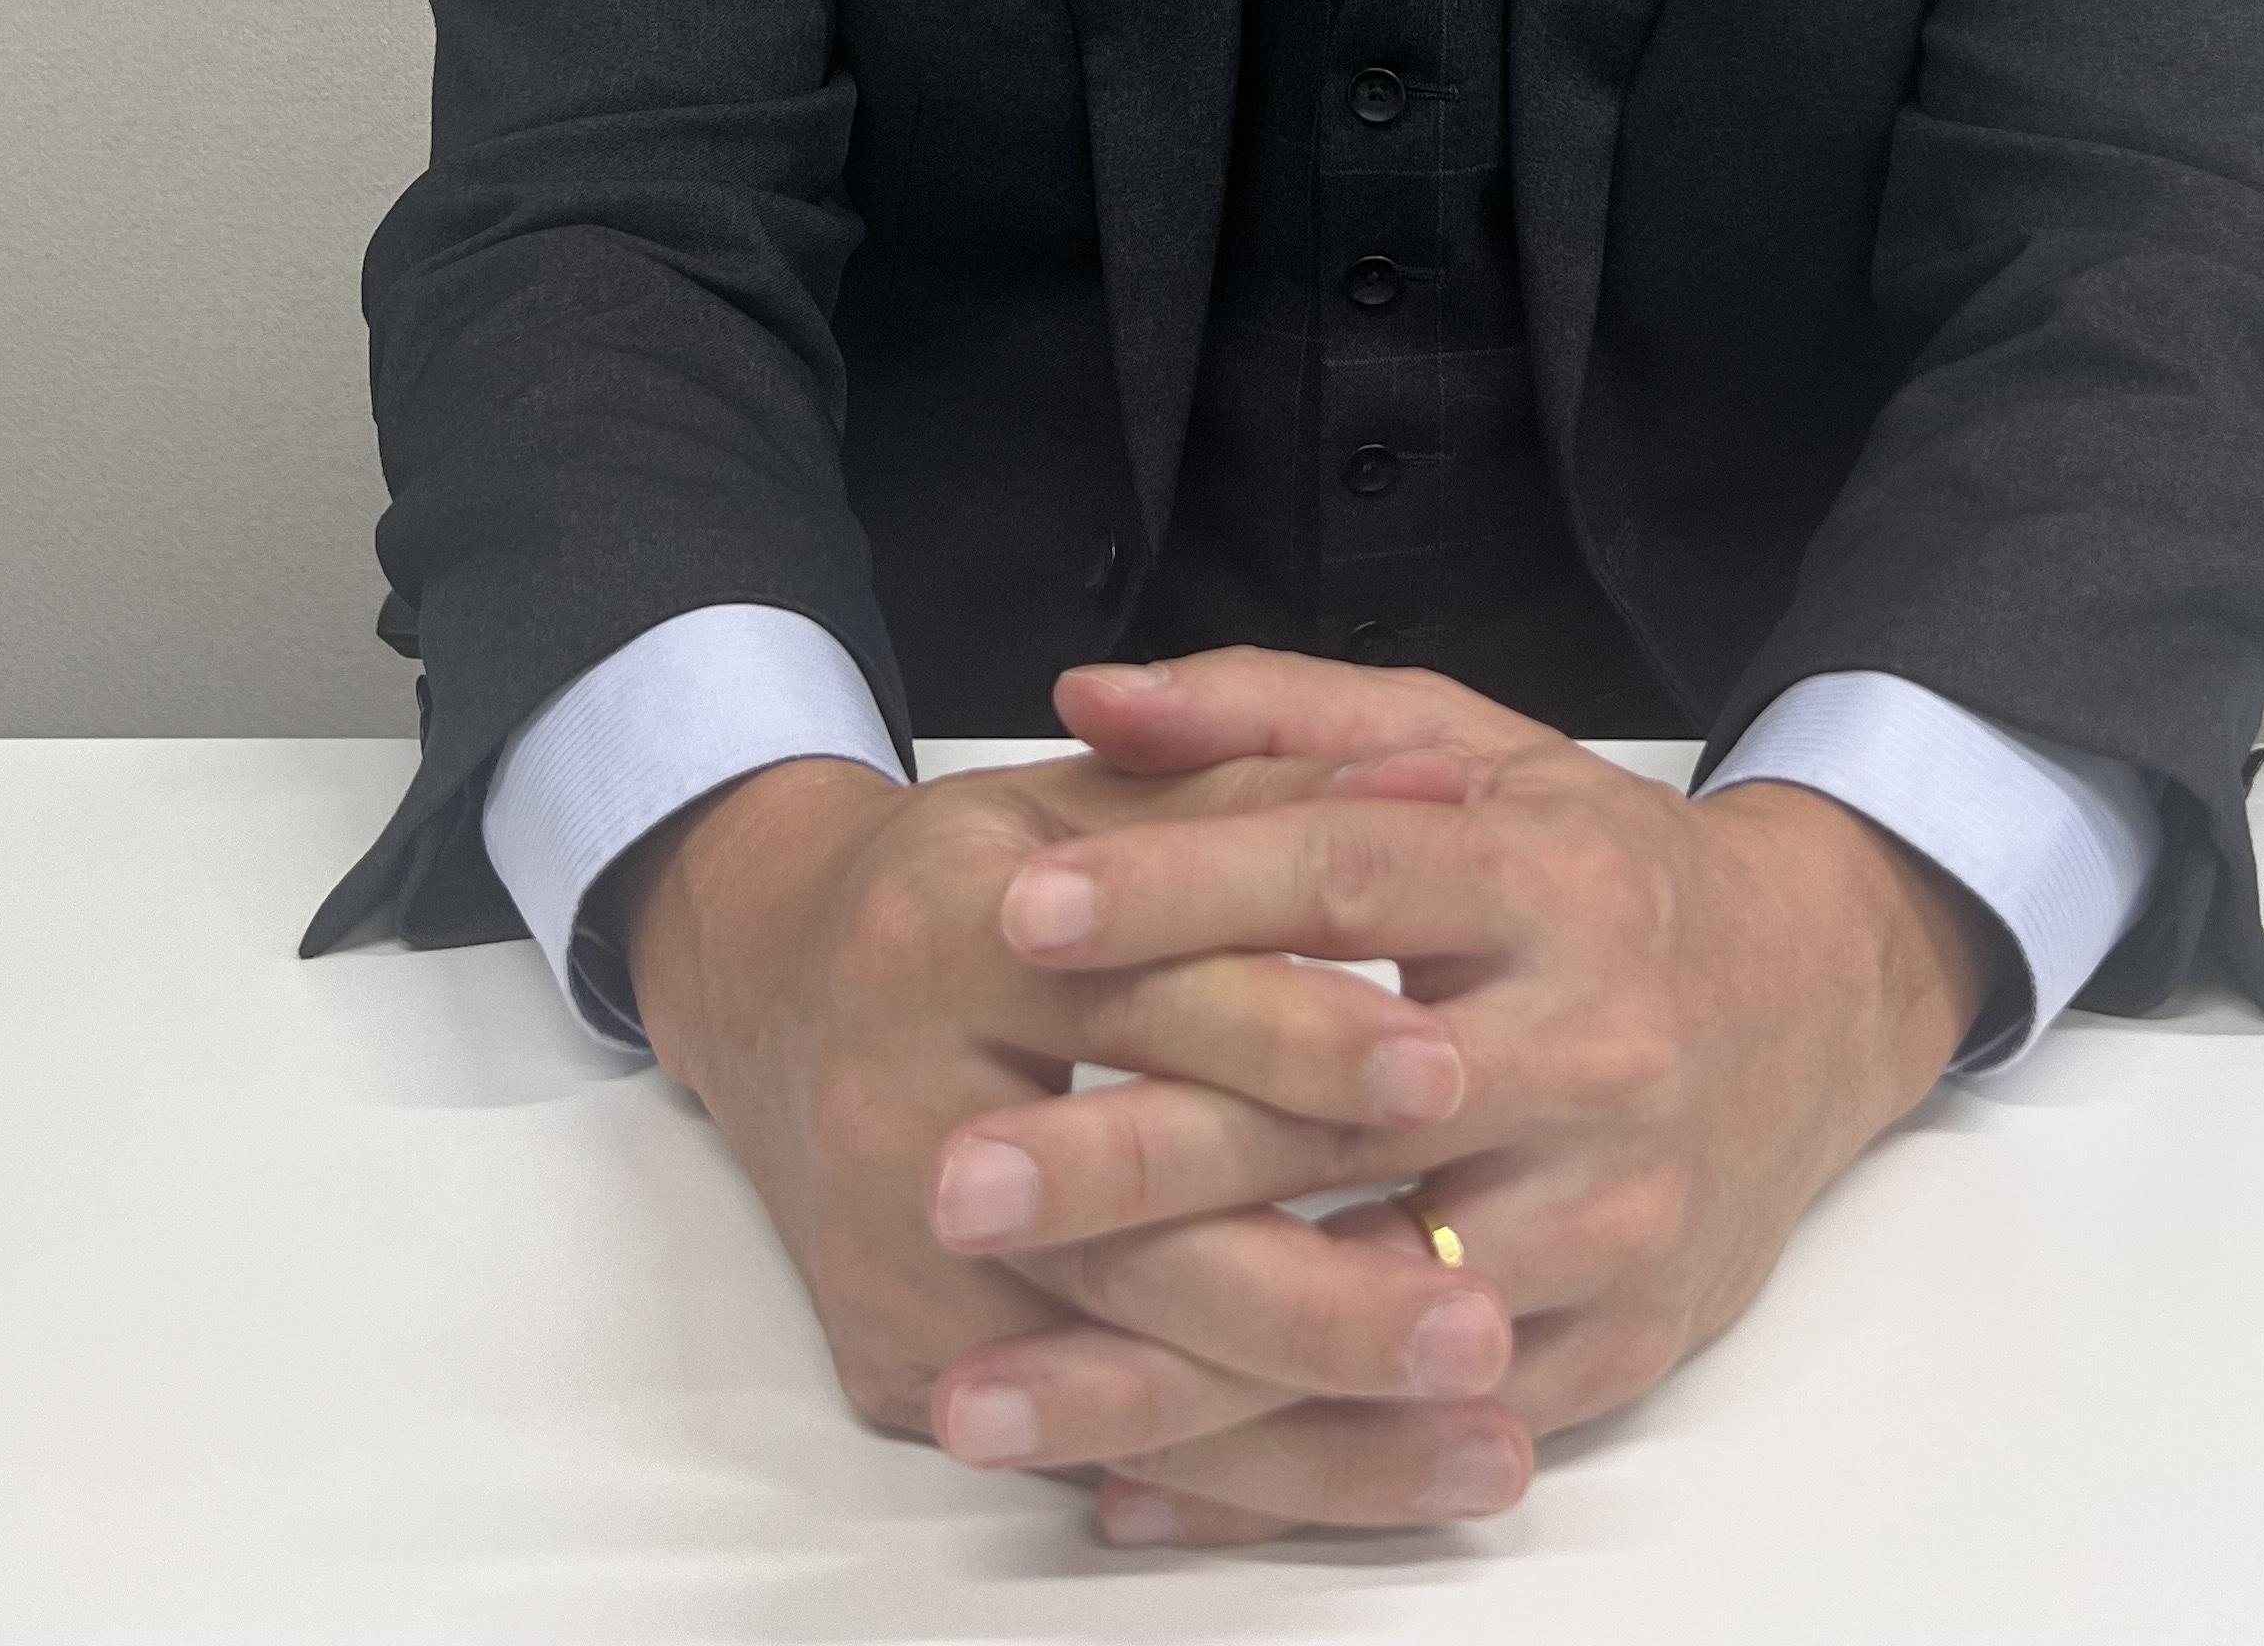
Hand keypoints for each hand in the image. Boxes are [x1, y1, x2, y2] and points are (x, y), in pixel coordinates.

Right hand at [610, 736, 1521, 1513]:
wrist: (778, 982)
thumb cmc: (981, 880)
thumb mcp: (1102, 797)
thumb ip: (1269, 786)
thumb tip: (1443, 786)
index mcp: (947, 932)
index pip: (1148, 1000)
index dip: (1302, 1035)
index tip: (1453, 1076)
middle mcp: (896, 1110)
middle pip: (1132, 1235)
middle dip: (1325, 1295)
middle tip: (1486, 1326)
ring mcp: (889, 1264)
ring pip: (1122, 1377)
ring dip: (1316, 1426)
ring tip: (1484, 1435)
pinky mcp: (899, 1367)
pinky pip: (1093, 1448)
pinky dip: (1247, 1477)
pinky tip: (1382, 1476)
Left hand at [928, 648, 2008, 1547]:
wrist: (1817, 992)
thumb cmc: (1595, 864)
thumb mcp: (1462, 746)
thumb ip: (1268, 716)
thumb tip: (1088, 695)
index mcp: (1549, 882)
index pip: (1343, 881)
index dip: (1176, 890)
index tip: (1015, 913)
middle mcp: (1594, 1049)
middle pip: (1335, 1113)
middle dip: (1130, 1159)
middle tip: (952, 1181)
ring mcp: (1616, 1214)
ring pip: (1368, 1307)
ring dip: (1165, 1365)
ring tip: (978, 1387)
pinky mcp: (1622, 1348)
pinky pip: (1424, 1434)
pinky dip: (1268, 1479)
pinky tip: (1115, 1484)